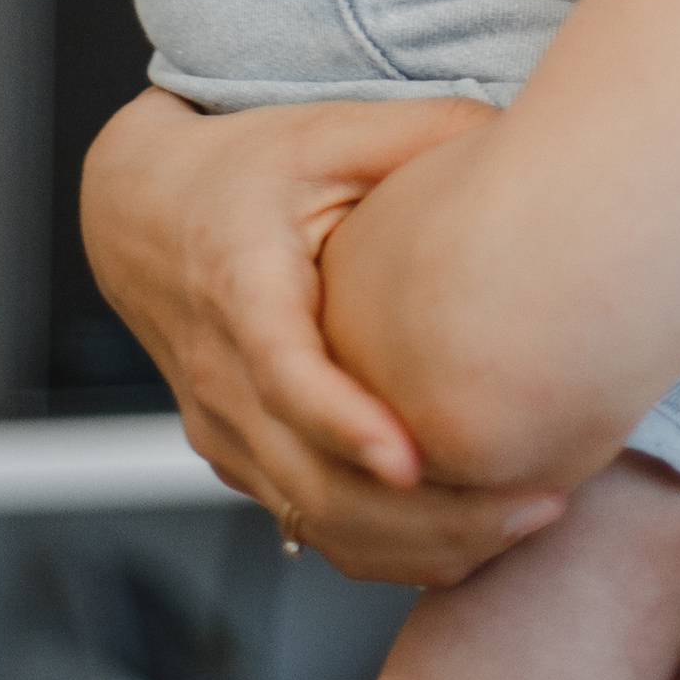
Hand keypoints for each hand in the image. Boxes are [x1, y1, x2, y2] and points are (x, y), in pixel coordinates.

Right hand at [80, 86, 567, 585]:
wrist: (140, 213)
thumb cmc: (242, 169)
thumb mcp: (325, 132)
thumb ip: (422, 132)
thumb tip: (522, 132)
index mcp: (241, 285)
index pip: (283, 373)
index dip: (344, 422)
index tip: (411, 460)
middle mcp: (222, 372)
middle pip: (312, 478)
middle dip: (428, 513)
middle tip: (539, 502)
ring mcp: (223, 426)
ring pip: (315, 519)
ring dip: (421, 542)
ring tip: (529, 520)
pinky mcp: (237, 457)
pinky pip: (308, 525)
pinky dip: (388, 547)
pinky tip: (473, 538)